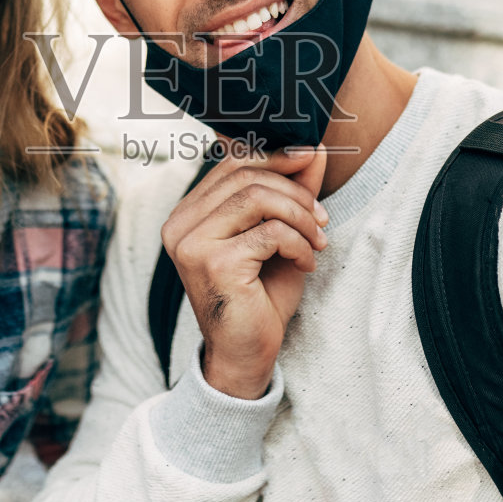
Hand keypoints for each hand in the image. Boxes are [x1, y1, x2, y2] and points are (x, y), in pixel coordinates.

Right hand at [160, 143, 329, 398]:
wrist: (247, 353)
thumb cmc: (260, 295)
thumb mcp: (281, 234)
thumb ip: (291, 191)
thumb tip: (313, 149)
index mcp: (187, 213)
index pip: (232, 163)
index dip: (276, 156)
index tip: (312, 158)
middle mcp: (180, 224)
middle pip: (246, 177)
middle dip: (295, 192)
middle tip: (322, 218)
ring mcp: (191, 243)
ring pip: (258, 198)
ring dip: (300, 217)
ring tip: (317, 241)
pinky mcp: (212, 263)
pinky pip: (268, 232)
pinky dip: (299, 244)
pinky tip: (306, 262)